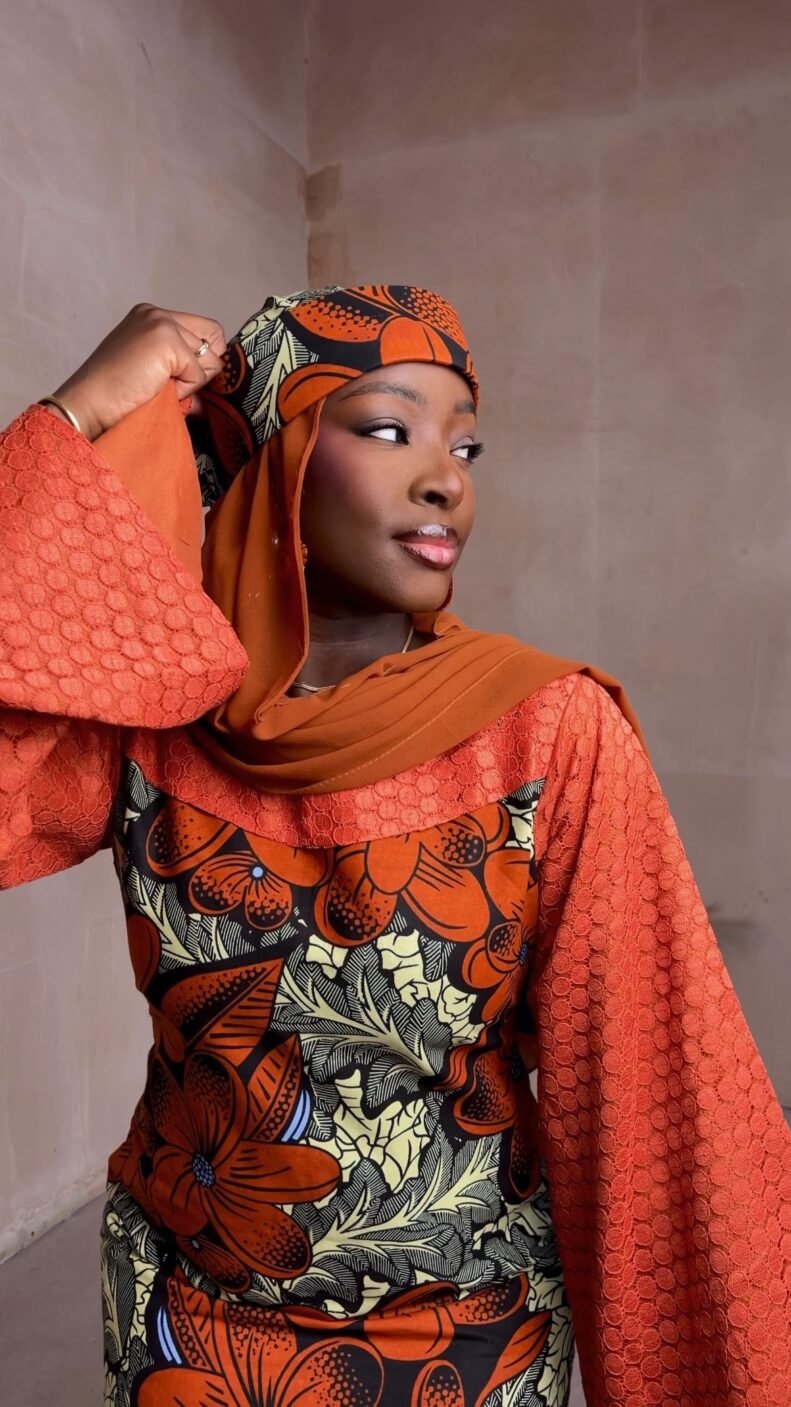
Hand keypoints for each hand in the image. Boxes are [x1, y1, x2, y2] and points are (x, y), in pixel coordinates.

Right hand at [47, 304, 226, 440]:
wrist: (88, 404)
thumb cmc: (115, 395)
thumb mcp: (155, 372)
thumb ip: (183, 368)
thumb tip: (215, 389)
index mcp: (152, 316)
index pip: (206, 331)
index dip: (202, 360)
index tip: (180, 378)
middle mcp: (158, 313)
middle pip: (214, 341)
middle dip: (199, 371)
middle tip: (167, 384)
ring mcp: (162, 324)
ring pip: (210, 359)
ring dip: (190, 382)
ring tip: (157, 386)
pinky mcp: (166, 341)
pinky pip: (199, 374)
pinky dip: (184, 390)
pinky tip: (155, 388)